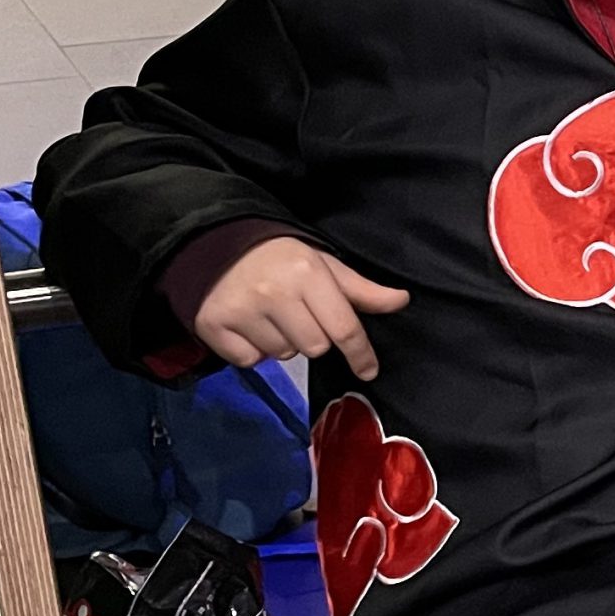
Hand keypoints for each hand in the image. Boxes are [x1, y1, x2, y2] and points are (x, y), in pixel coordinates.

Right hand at [194, 235, 409, 380]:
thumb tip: (401, 301)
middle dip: (314, 339)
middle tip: (300, 317)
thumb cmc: (279, 258)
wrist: (215, 244)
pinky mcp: (213, 326)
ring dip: (283, 343)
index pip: (344, 328)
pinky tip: (248, 326)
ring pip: (282, 355)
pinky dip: (253, 351)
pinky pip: (249, 361)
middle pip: (314, 348)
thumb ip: (360, 290)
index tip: (369, 371)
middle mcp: (274, 293)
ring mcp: (241, 311)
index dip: (360, 354)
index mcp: (306, 274)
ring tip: (271, 317)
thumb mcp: (322, 265)